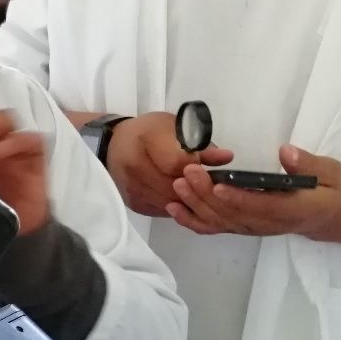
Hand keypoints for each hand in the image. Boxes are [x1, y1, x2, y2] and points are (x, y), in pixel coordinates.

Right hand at [106, 111, 234, 216]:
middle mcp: (135, 167)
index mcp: (146, 140)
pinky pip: (163, 210)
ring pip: (171, 202)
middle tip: (209, 184)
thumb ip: (201, 145)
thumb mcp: (175, 128)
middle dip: (196, 188)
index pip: (178, 163)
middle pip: (176, 187)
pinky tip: (184, 198)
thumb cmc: (149, 132)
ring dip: (189, 200)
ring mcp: (133, 189)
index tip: (206, 167)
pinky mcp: (134, 204)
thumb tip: (227, 158)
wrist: (113, 146)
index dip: (197, 168)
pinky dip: (177, 206)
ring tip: (200, 193)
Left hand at [167, 146, 340, 238]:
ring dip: (195, 205)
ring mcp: (250, 229)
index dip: (238, 198)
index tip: (218, 184)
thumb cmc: (328, 189)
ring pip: (219, 222)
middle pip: (232, 214)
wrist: (324, 215)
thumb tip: (286, 152)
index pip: (261, 207)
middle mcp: (267, 225)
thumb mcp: (330, 173)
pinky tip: (172, 208)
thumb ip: (308, 165)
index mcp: (292, 211)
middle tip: (189, 173)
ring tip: (178, 185)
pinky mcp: (240, 228)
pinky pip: (213, 228)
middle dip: (208, 195)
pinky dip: (191, 220)